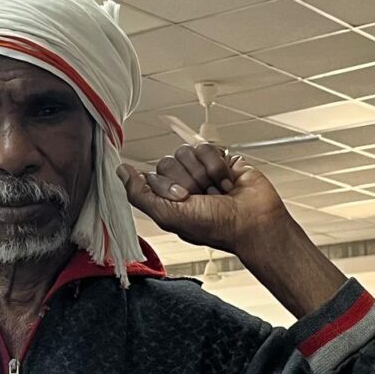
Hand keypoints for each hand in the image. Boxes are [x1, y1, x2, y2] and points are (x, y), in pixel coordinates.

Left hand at [116, 143, 287, 255]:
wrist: (253, 221)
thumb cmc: (216, 226)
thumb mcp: (168, 216)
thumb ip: (139, 195)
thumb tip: (121, 172)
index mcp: (167, 200)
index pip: (152, 176)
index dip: (168, 185)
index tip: (183, 198)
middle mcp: (182, 184)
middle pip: (169, 161)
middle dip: (187, 179)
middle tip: (202, 196)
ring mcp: (200, 171)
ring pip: (186, 152)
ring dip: (203, 172)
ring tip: (216, 190)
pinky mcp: (219, 160)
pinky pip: (206, 147)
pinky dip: (217, 165)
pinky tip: (226, 182)